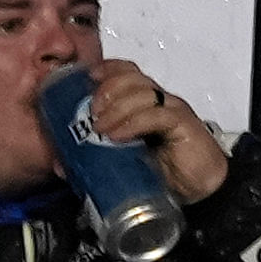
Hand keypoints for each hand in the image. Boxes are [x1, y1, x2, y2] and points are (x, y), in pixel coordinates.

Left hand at [85, 62, 232, 203]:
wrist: (200, 191)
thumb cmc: (164, 173)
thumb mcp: (122, 160)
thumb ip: (95, 156)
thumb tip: (60, 165)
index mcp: (145, 103)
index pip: (128, 72)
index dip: (107, 70)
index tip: (86, 80)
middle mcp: (159, 101)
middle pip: (132, 77)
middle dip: (107, 89)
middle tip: (91, 112)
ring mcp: (172, 111)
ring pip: (143, 91)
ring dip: (116, 106)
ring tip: (100, 127)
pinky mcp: (184, 125)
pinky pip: (156, 114)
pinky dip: (133, 122)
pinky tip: (117, 135)